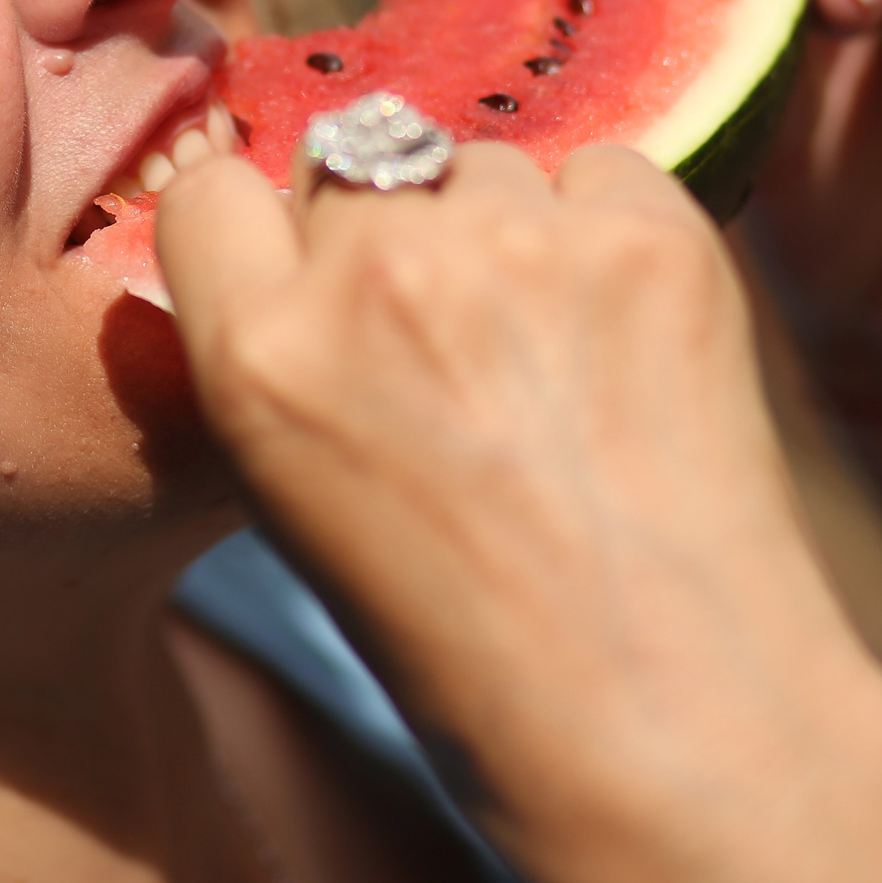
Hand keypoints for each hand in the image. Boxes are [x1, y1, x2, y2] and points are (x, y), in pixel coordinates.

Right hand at [156, 141, 857, 794]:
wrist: (667, 716)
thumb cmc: (474, 649)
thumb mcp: (300, 508)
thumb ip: (286, 360)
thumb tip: (313, 260)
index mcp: (262, 357)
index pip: (213, 195)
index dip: (261, 233)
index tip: (304, 270)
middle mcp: (377, 275)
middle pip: (354, 167)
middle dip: (392, 233)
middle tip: (456, 347)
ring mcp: (519, 245)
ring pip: (482, 166)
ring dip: (505, 231)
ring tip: (556, 364)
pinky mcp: (650, 235)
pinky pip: (603, 170)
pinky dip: (611, 231)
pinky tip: (630, 340)